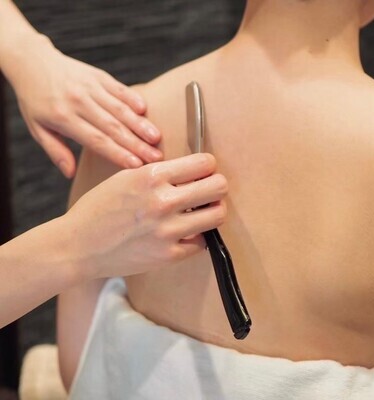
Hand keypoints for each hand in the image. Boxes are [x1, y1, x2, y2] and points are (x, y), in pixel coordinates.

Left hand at [5, 35, 161, 177]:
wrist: (32, 62)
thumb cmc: (36, 100)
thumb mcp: (37, 129)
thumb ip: (56, 151)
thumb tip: (69, 174)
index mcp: (63, 118)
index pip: (96, 140)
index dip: (118, 153)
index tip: (136, 165)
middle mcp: (78, 101)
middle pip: (113, 127)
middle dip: (137, 144)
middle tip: (156, 156)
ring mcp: (90, 86)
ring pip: (119, 108)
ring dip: (140, 123)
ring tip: (156, 137)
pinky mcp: (98, 76)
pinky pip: (118, 88)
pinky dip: (132, 98)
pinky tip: (145, 110)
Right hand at [64, 153, 227, 277]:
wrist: (78, 247)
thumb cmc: (99, 209)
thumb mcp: (125, 178)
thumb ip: (160, 173)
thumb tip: (193, 171)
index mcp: (151, 177)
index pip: (204, 163)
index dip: (208, 166)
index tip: (205, 171)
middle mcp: (163, 202)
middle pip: (218, 187)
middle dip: (217, 186)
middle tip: (209, 190)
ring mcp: (167, 231)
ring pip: (217, 215)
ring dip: (212, 211)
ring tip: (201, 211)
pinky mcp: (168, 255)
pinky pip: (202, 242)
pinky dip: (198, 236)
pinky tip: (186, 232)